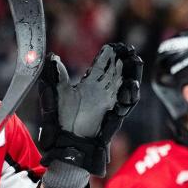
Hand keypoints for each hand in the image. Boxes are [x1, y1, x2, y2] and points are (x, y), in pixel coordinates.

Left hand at [38, 43, 141, 175]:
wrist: (68, 141)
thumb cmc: (62, 119)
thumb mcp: (58, 93)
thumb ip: (57, 75)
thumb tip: (53, 56)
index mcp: (88, 85)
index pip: (101, 66)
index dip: (107, 56)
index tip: (113, 45)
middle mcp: (100, 92)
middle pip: (116, 72)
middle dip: (123, 60)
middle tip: (128, 48)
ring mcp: (108, 103)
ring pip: (123, 85)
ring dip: (130, 73)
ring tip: (134, 61)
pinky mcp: (113, 115)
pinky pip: (125, 104)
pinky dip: (130, 94)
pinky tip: (132, 83)